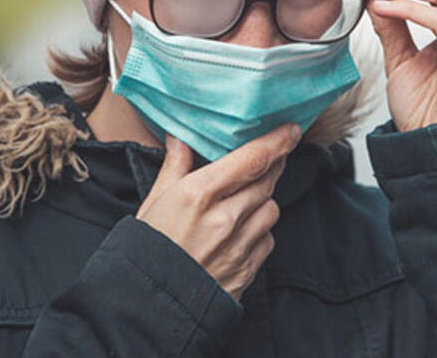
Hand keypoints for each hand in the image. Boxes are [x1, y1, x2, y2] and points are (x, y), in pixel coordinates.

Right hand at [135, 124, 300, 301]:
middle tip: (271, 155)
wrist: (148, 307)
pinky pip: (268, 239)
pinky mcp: (248, 270)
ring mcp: (239, 246)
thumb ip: (174, 166)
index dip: (277, 141)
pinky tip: (241, 230)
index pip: (252, 159)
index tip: (290, 129)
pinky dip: (260, 230)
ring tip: (243, 198)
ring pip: (271, 208)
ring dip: (264, 199)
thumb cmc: (146, 250)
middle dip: (273, 165)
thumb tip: (180, 136)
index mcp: (198, 195)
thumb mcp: (154, 202)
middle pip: (267, 181)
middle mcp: (225, 218)